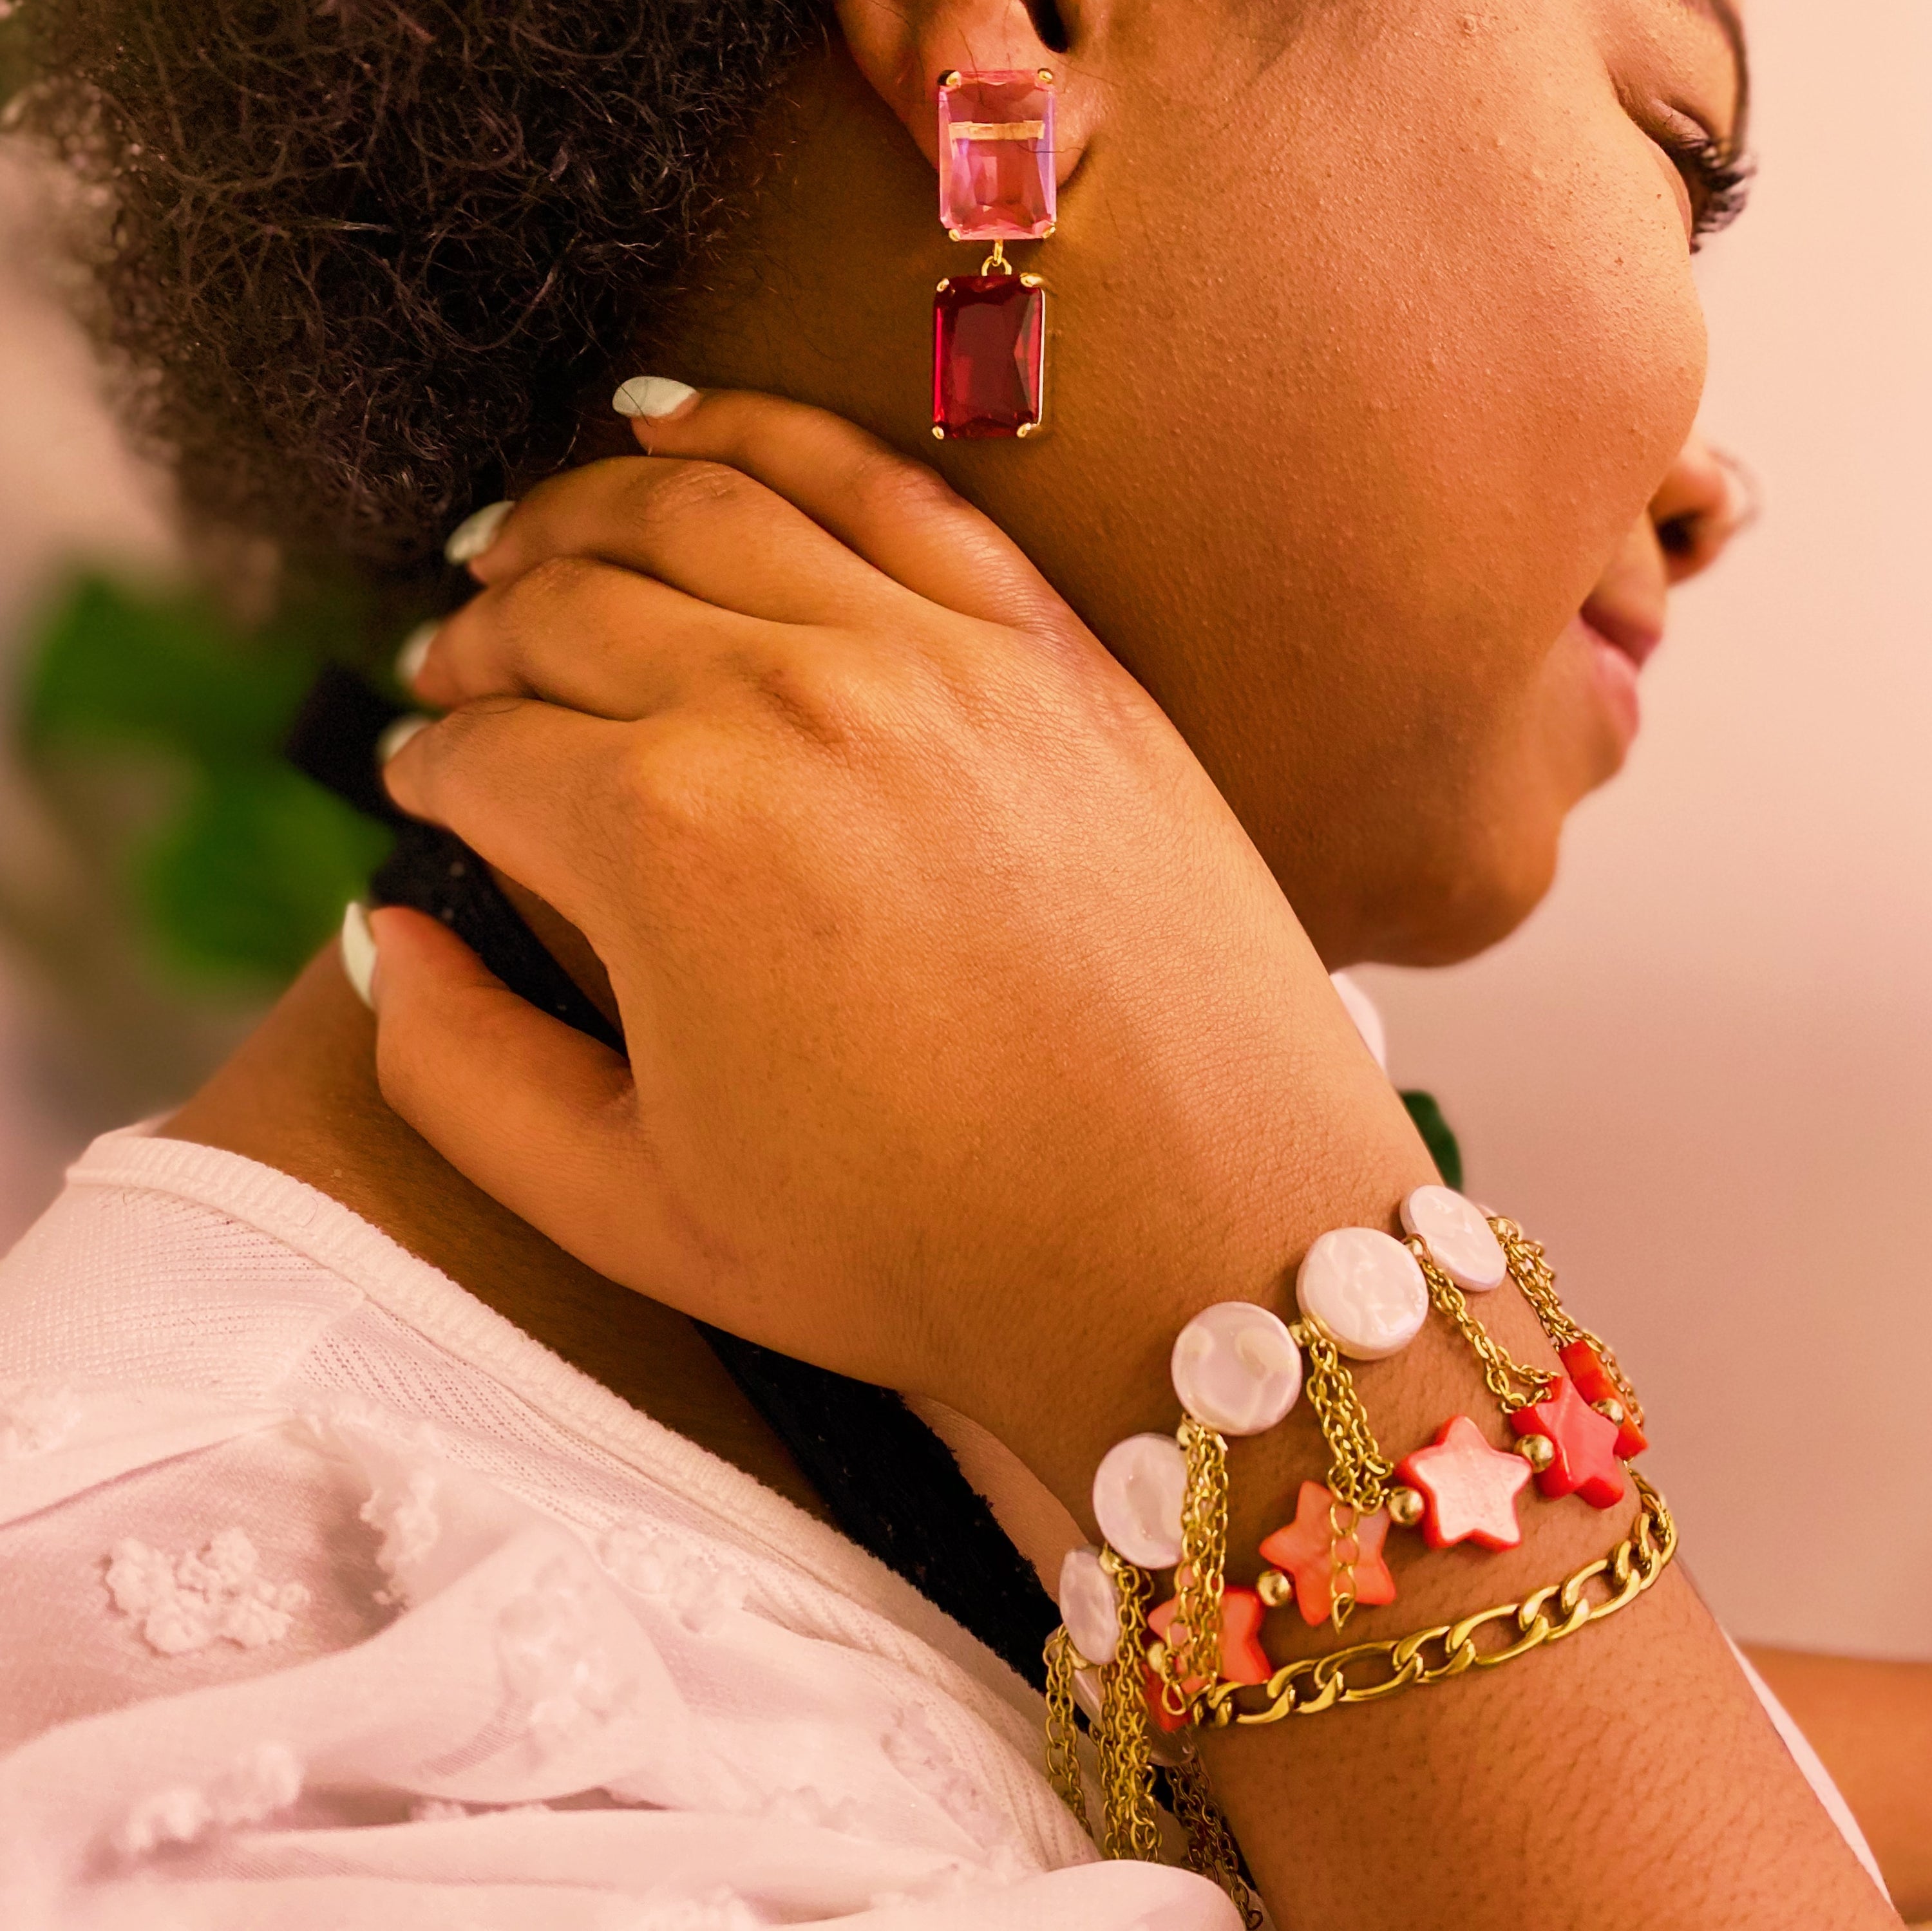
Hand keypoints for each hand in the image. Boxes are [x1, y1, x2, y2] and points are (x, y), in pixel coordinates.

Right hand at [372, 387, 1429, 1503]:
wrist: (1196, 1235)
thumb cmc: (922, 1248)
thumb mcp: (638, 1211)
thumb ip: (461, 1074)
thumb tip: (385, 934)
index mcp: (662, 842)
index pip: (483, 750)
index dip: (427, 766)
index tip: (421, 784)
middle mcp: (786, 704)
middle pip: (568, 607)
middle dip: (479, 634)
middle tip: (453, 665)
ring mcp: (931, 655)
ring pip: (699, 509)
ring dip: (578, 510)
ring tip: (525, 537)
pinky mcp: (1047, 648)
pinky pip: (880, 483)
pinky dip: (761, 432)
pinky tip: (680, 423)